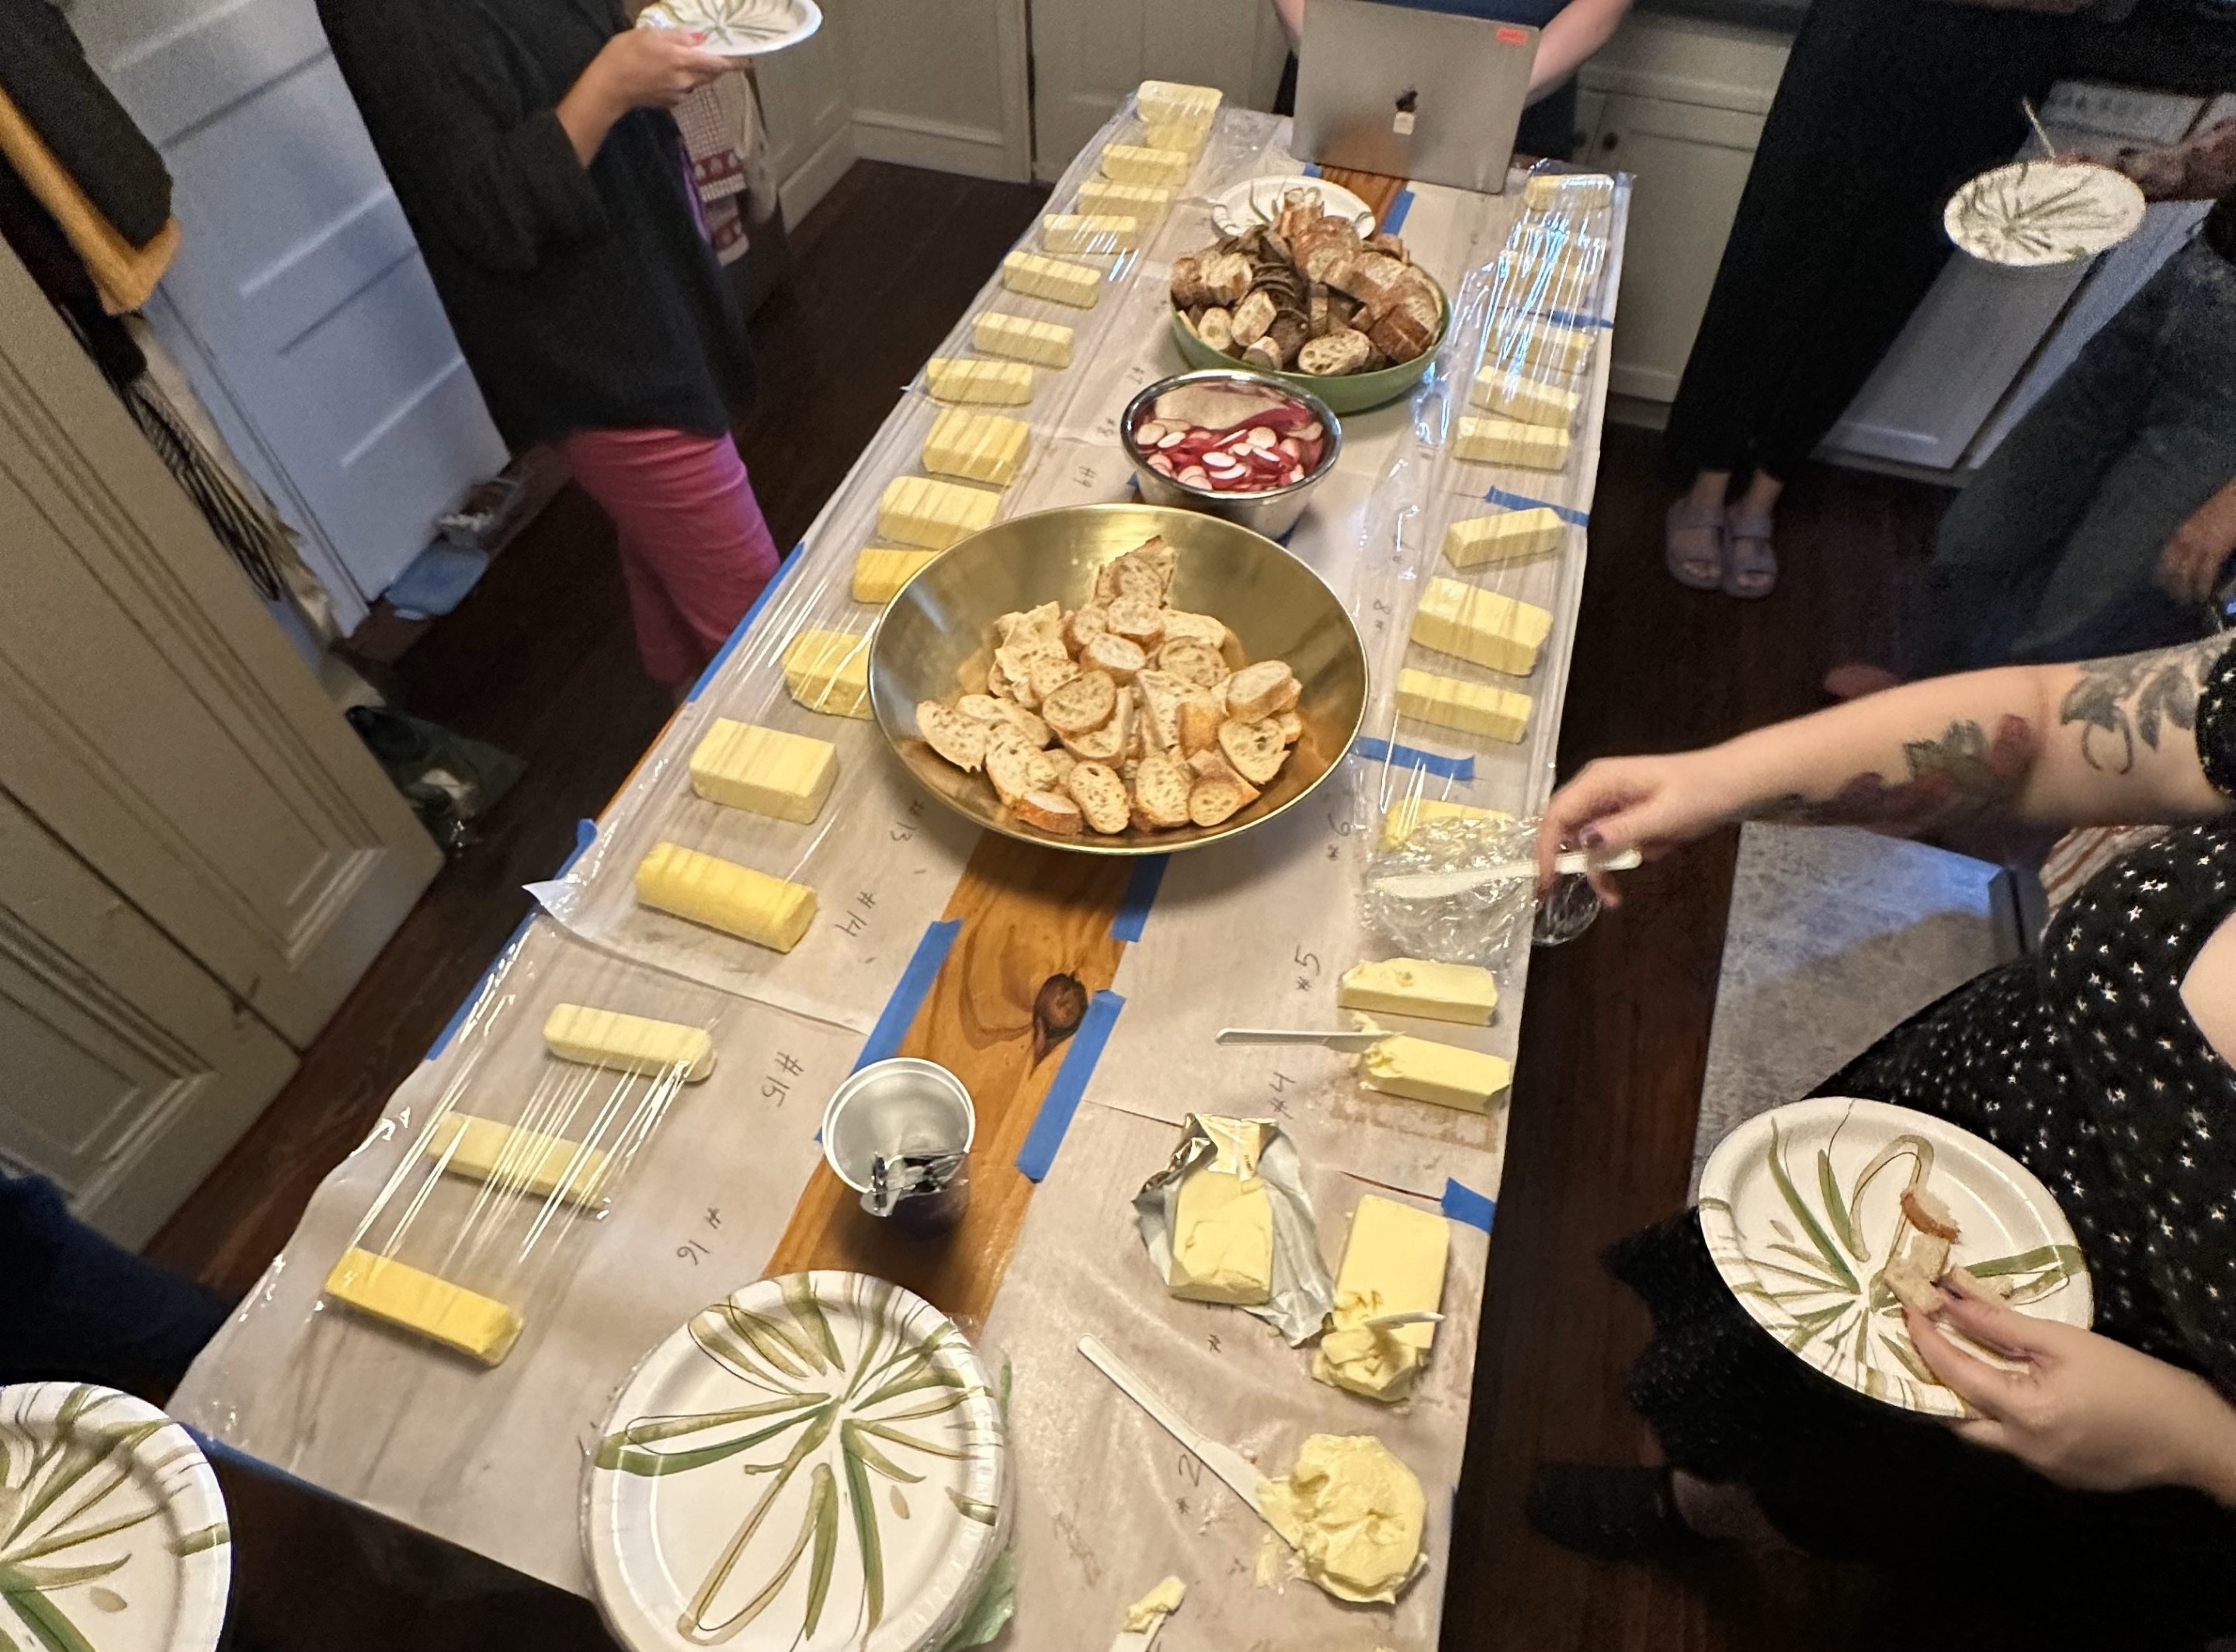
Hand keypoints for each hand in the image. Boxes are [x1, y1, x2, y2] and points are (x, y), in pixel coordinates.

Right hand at [583, 28, 730, 113]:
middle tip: (715, 55)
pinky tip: (667, 74)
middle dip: (717, 66)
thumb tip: (700, 40)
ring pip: (698, 82)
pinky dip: (683, 81)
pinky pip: (684, 90)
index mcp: (683, 61)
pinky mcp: (669, 103)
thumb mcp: (650, 34)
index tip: (748, 61)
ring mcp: (679, 94)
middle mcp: (686, 80)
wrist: (609, 86)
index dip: (734, 62)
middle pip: (711, 74)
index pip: (718, 63)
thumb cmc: (626, 53)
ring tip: (685, 60)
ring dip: (698, 72)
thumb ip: (678, 37)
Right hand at [1534, 749, 1749, 901]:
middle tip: (1575, 898)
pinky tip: (1644, 862)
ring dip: (1602, 868)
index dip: (1545, 850)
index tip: (1547, 885)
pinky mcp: (1623, 814)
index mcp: (1600, 780)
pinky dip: (1619, 860)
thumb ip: (1622, 830)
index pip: (1557, 816)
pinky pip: (1608, 843)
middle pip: (1565, 830)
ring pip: (1586, 843)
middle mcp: (1597, 788)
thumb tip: (1583, 843)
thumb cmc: (1701, 793)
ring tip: (1617, 896)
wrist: (1735, 782)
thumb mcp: (1664, 816)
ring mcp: (1609, 801)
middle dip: (1573, 865)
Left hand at [1904, 1275, 2235, 1499]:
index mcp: (2023, 1414)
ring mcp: (2039, 1469)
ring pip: (1984, 1435)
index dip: (1924, 1338)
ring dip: (1969, 1400)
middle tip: (1928, 1342)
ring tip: (1965, 1360)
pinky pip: (2014, 1445)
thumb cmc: (2134, 1381)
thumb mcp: (2067, 1342)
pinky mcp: (2058, 1476)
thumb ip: (2001, 1323)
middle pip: (1956, 1419)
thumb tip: (1949, 1299)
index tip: (1908, 1308)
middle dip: (1936, 1382)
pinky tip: (2014, 1391)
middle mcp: (2022, 1450)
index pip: (1953, 1373)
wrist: (2193, 1435)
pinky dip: (2002, 1417)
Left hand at [2158, 480, 2235, 605]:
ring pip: (2185, 574)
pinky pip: (2205, 573)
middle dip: (2171, 586)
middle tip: (2174, 600)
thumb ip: (2192, 537)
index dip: (2161, 574)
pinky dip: (2202, 587)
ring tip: (2187, 603)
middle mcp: (2184, 539)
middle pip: (2172, 568)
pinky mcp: (2215, 550)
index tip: (2160, 586)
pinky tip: (2203, 596)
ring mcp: (2199, 545)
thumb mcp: (2200, 522)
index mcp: (2181, 532)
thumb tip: (2189, 555)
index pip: (2164, 557)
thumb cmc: (2224, 508)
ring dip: (2185, 591)